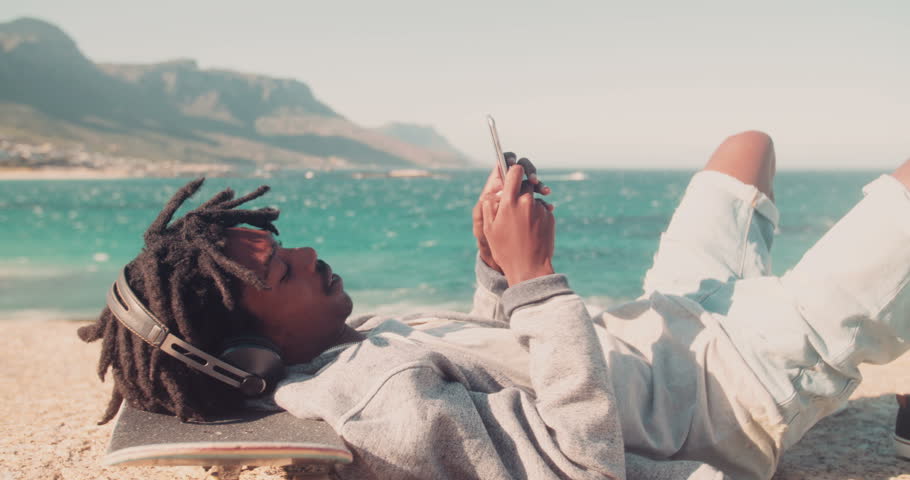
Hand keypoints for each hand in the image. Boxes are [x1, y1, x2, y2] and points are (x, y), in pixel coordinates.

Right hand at [481, 163, 555, 285]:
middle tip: (513, 202)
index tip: (510, 175)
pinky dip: (536, 214)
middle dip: (520, 189)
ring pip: (534, 197)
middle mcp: (527, 202)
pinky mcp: (550, 217)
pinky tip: (530, 229)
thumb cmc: (506, 250)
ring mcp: (540, 209)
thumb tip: (494, 193)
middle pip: (526, 183)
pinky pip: (542, 209)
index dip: (512, 170)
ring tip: (521, 222)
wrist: (530, 268)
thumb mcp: (489, 229)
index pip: (515, 171)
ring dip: (528, 203)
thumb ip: (490, 206)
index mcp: (510, 202)